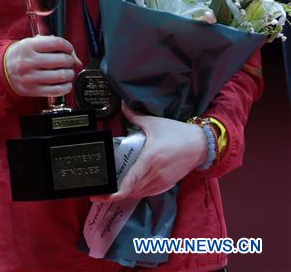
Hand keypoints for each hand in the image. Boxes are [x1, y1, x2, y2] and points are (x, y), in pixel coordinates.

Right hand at [4, 35, 81, 97]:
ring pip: (61, 75)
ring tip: (67, 72)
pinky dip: (66, 87)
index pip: (56, 43)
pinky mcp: (33, 90)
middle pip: (61, 60)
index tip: (68, 49)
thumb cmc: (22, 56)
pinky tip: (65, 84)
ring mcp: (30, 77)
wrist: (3, 70)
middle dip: (70, 61)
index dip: (67, 46)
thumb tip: (76, 60)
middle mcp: (29, 61)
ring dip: (70, 74)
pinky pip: (57, 90)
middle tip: (68, 62)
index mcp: (28, 46)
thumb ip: (53, 46)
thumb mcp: (32, 44)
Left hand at [90, 103, 208, 201]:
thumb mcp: (154, 123)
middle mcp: (156, 174)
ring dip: (126, 193)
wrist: (201, 145)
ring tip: (111, 189)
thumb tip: (122, 105)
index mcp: (150, 159)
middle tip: (100, 191)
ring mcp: (162, 181)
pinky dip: (137, 191)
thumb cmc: (178, 133)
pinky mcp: (167, 184)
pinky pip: (148, 192)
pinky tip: (129, 187)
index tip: (104, 194)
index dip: (116, 192)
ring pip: (140, 193)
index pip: (130, 181)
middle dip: (115, 193)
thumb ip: (135, 116)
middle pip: (132, 190)